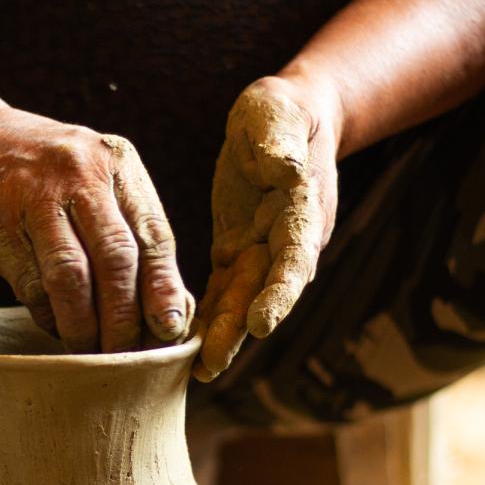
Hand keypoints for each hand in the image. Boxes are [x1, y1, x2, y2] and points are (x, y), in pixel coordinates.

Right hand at [0, 106, 192, 352]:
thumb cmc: (53, 176)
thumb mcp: (101, 182)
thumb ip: (136, 235)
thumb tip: (173, 314)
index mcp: (118, 163)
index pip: (153, 234)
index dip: (164, 288)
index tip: (170, 331)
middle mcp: (80, 173)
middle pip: (115, 257)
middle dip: (125, 316)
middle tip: (127, 353)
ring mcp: (34, 196)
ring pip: (70, 274)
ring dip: (84, 324)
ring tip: (91, 351)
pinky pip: (29, 282)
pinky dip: (48, 314)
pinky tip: (56, 326)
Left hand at [193, 75, 339, 381]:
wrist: (286, 119)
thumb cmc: (283, 112)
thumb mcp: (279, 115)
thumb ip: (280, 144)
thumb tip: (284, 169)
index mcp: (302, 212)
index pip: (295, 260)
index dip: (279, 294)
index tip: (260, 324)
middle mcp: (286, 243)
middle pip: (263, 295)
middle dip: (238, 332)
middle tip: (211, 365)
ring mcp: (261, 252)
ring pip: (239, 301)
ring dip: (219, 337)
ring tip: (195, 371)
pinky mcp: (236, 252)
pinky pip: (221, 292)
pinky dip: (205, 318)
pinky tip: (181, 347)